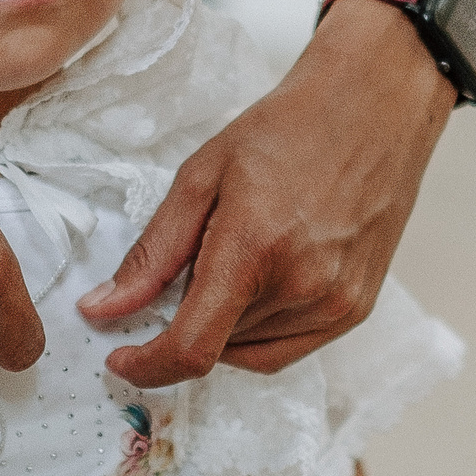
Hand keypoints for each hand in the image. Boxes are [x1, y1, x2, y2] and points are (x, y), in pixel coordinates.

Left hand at [78, 0, 452, 385]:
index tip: (120, 356)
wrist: (371, 109)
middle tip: (190, 264)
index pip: (192, 349)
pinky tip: (260, 281)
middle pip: (216, 346)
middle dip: (185, 321)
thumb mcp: (201, 177)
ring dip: (223, 326)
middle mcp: (302, 287)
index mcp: (256, 249)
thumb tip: (103, 309)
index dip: (147, 367)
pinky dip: (257, 332)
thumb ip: (152, 253)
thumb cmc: (287, 131)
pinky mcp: (356, 309)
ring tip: (236, 257)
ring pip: (249, 352)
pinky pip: (287, 349)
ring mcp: (335, 304)